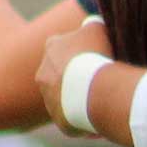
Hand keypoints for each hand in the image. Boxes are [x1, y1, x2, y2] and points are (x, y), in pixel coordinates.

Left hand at [38, 22, 108, 137]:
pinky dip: (86, 113)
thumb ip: (90, 25)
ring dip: (80, 94)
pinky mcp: (60, 120)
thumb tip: (89, 25)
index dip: (81, 48)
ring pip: (66, 96)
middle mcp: (43, 73)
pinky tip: (103, 108)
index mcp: (51, 48)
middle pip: (61, 72)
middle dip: (76, 73)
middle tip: (99, 74)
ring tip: (103, 93)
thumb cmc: (96, 55)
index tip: (96, 52)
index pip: (63, 45)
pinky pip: (75, 116)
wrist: (95, 91)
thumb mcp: (97, 28)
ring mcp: (49, 99)